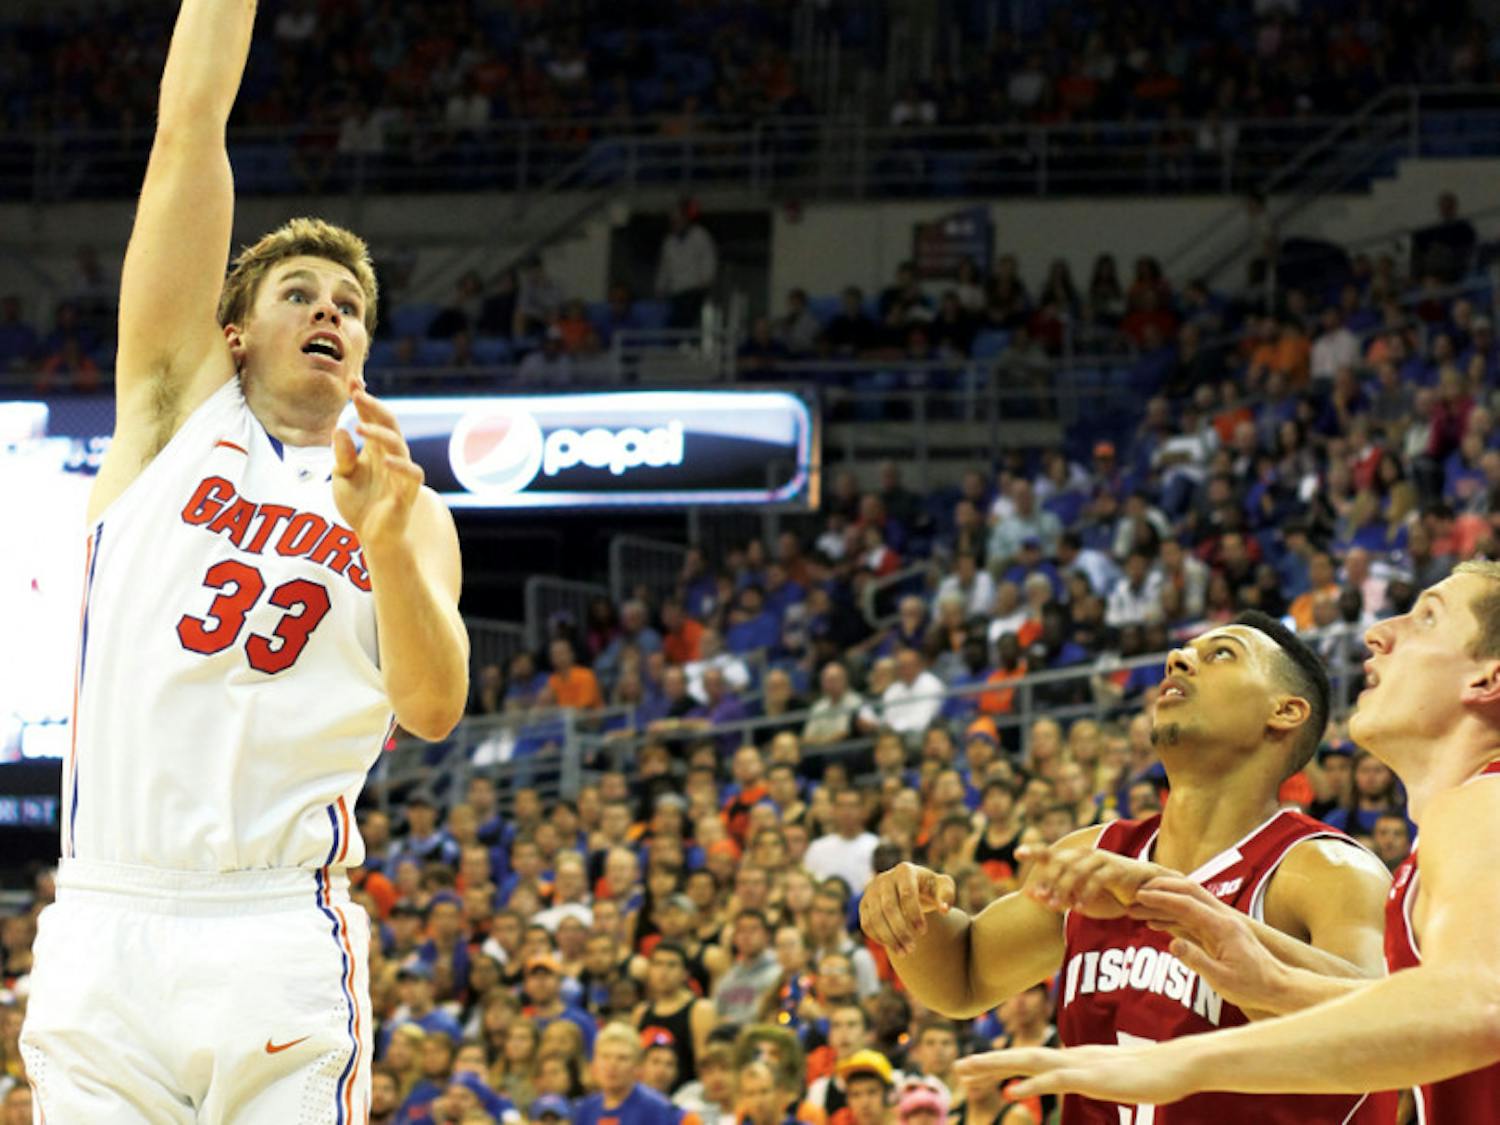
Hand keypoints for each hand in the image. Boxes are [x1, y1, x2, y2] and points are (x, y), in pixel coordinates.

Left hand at [332, 388, 423, 551]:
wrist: (373, 537)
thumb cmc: (359, 505)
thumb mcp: (342, 477)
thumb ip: (341, 455)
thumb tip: (340, 429)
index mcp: (374, 450)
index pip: (372, 418)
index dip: (363, 400)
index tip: (351, 381)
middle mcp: (390, 456)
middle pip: (389, 424)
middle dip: (374, 407)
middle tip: (358, 394)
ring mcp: (401, 472)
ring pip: (399, 444)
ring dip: (381, 433)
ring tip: (360, 427)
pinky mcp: (408, 491)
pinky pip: (411, 473)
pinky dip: (400, 465)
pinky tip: (385, 459)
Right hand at [859, 862, 955, 956]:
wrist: (909, 886)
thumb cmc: (929, 888)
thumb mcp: (942, 886)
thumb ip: (946, 894)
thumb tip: (944, 909)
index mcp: (904, 870)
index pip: (906, 893)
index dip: (914, 914)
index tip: (923, 932)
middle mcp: (884, 878)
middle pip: (888, 907)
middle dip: (900, 930)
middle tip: (912, 948)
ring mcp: (871, 891)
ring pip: (875, 918)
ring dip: (888, 938)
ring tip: (903, 952)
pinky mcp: (863, 903)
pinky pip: (866, 923)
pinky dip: (878, 937)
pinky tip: (892, 946)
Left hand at [954, 1041, 1193, 1106]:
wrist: (1183, 1062)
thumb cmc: (1152, 1072)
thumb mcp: (1113, 1078)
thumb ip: (1091, 1079)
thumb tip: (1071, 1082)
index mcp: (1075, 1059)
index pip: (1029, 1059)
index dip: (999, 1062)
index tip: (972, 1067)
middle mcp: (1073, 1057)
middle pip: (1022, 1057)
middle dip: (988, 1062)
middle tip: (957, 1068)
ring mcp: (1084, 1065)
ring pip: (1031, 1063)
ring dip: (998, 1065)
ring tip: (970, 1070)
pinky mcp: (1096, 1077)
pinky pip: (1059, 1080)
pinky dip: (1034, 1084)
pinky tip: (1014, 1091)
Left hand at [1021, 845, 1170, 918]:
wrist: (1143, 885)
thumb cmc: (1107, 889)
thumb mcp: (1079, 890)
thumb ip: (1058, 892)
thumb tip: (1030, 896)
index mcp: (1075, 857)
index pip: (1050, 852)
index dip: (1034, 851)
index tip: (1017, 853)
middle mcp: (1086, 854)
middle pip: (1061, 864)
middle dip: (1048, 882)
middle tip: (1040, 899)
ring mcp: (1101, 859)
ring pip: (1077, 871)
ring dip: (1064, 889)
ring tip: (1055, 906)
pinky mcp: (1116, 869)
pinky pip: (1097, 880)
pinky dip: (1086, 893)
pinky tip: (1080, 907)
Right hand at [1128, 876, 1288, 1012]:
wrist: (1279, 987)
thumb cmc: (1253, 986)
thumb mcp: (1222, 980)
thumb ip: (1196, 960)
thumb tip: (1173, 943)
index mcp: (1223, 927)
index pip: (1187, 904)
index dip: (1161, 899)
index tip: (1139, 896)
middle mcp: (1223, 918)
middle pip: (1189, 891)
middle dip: (1161, 889)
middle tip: (1135, 892)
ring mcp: (1222, 923)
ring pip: (1190, 901)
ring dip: (1164, 900)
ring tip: (1139, 906)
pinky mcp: (1220, 932)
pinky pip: (1192, 917)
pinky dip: (1172, 915)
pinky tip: (1155, 922)